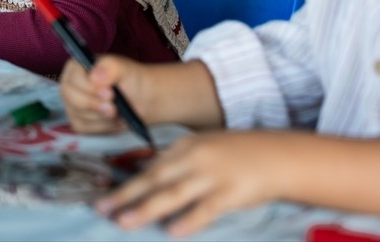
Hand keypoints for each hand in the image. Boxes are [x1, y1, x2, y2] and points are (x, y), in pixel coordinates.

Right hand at [59, 55, 151, 133]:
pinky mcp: (78, 122)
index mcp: (77, 67)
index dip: (90, 87)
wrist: (140, 99)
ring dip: (102, 116)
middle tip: (114, 108)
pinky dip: (103, 126)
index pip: (74, 78)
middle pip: (72, 98)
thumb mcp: (124, 68)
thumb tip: (94, 77)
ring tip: (119, 111)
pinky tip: (115, 120)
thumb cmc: (130, 79)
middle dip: (94, 105)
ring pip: (79, 115)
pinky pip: (85, 128)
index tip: (110, 93)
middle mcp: (70, 86)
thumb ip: (110, 67)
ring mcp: (72, 105)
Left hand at [94, 131, 285, 236]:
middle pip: (153, 179)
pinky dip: (189, 220)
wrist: (277, 155)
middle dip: (125, 195)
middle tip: (101, 208)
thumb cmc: (238, 153)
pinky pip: (205, 209)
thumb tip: (150, 178)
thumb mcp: (204, 148)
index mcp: (185, 147)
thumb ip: (178, 162)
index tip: (104, 195)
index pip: (149, 167)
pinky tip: (173, 232)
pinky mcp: (230, 193)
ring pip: (173, 194)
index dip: (125, 182)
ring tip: (124, 221)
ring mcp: (211, 175)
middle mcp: (194, 158)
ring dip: (146, 208)